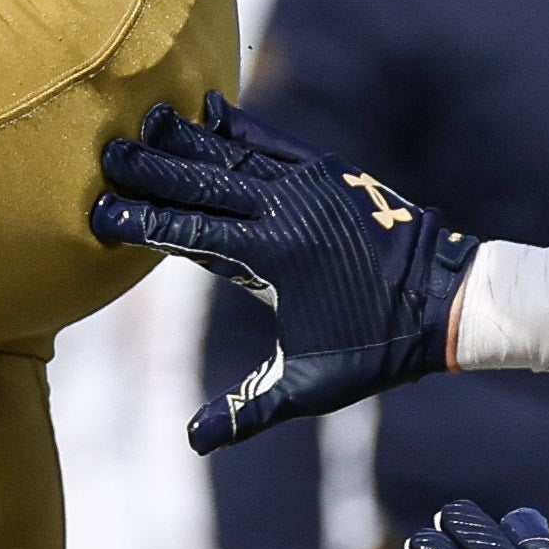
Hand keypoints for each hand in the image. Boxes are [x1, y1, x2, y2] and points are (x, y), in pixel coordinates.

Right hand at [88, 99, 474, 452]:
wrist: (447, 299)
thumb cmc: (376, 347)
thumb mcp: (310, 384)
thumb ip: (249, 408)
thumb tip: (195, 440)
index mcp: (276, 255)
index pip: (192, 234)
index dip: (143, 222)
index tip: (100, 213)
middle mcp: (288, 209)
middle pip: (204, 183)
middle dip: (152, 169)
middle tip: (104, 156)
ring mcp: (310, 183)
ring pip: (234, 154)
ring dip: (186, 140)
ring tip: (142, 121)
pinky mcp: (329, 169)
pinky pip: (273, 141)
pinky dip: (238, 126)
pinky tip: (209, 108)